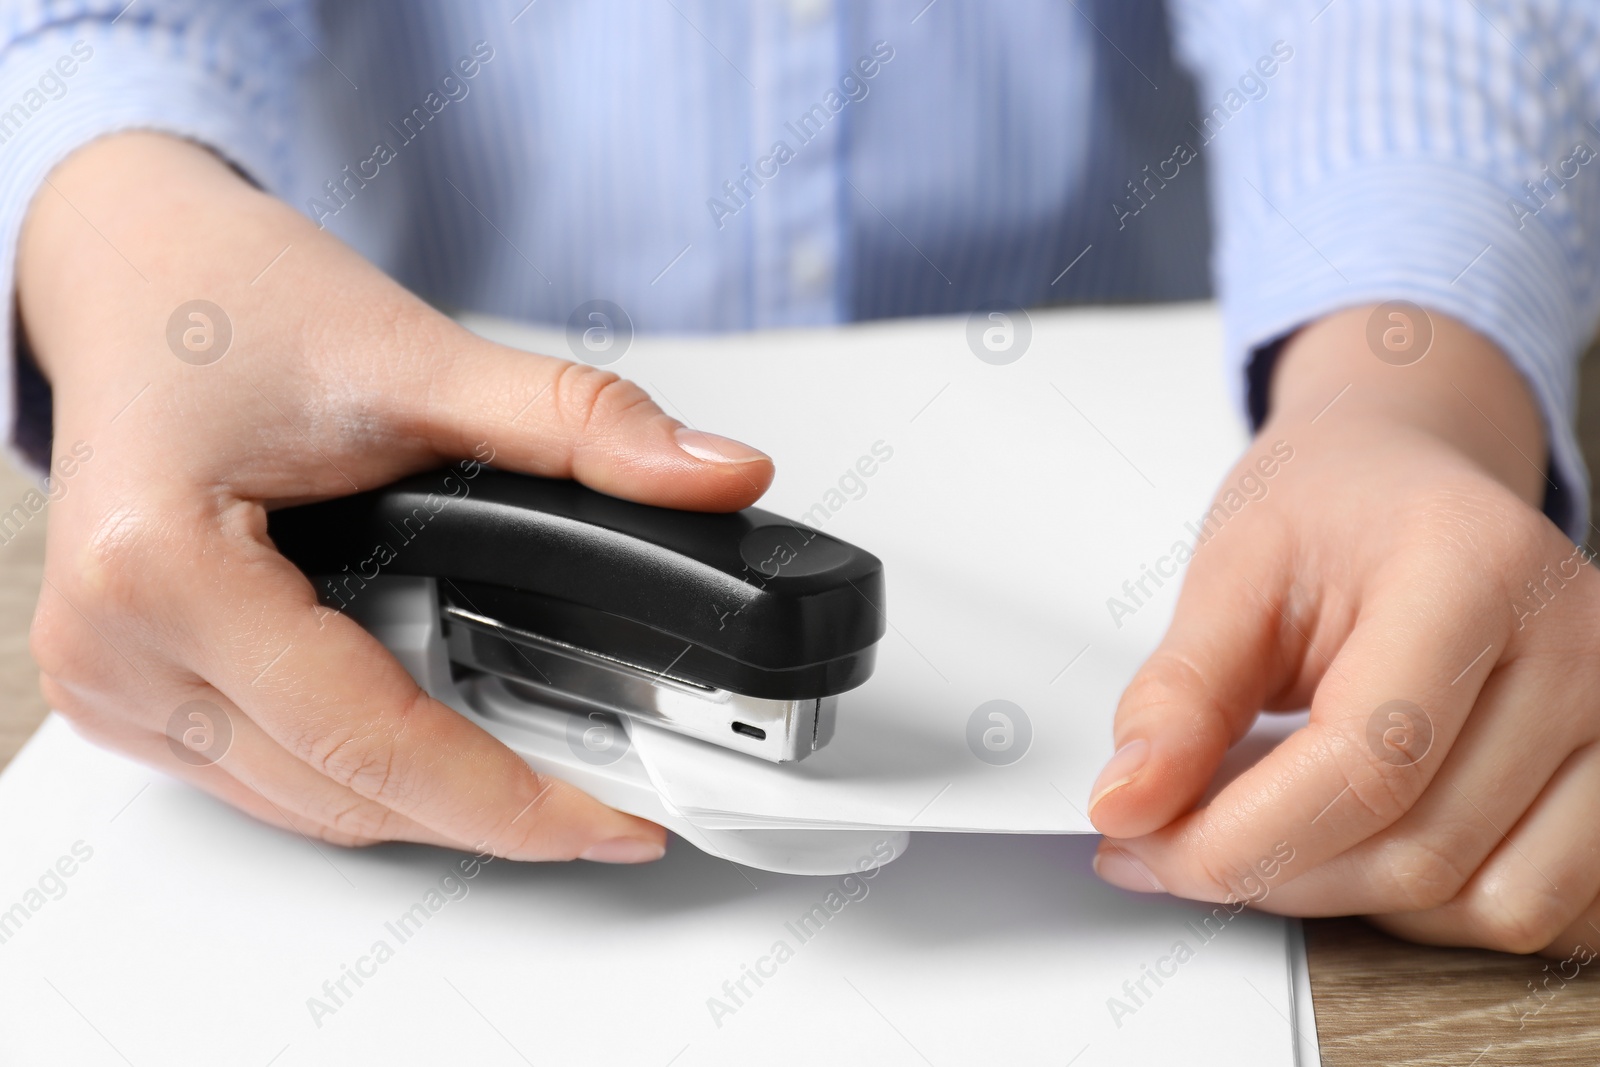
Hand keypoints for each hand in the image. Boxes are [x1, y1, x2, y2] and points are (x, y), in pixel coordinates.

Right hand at [18, 132, 773, 862]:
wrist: (129, 270)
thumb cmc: (228, 299)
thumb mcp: (416, 354)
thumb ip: (579, 423)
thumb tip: (713, 476)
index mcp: (163, 570)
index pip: (371, 742)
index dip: (511, 801)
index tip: (613, 823)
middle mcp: (114, 650)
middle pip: (345, 795)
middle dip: (491, 812)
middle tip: (613, 806)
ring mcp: (109, 683)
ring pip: (309, 807)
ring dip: (434, 805)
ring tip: (551, 779)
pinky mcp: (126, 690)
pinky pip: (274, 780)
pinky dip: (371, 775)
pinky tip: (452, 747)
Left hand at [1088, 304, 1599, 956]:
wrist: (1409, 482)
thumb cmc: (1329, 511)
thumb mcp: (1230, 571)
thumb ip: (1179, 694)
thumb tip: (1128, 807)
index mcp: (1474, 567)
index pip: (1370, 763)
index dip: (1242, 837)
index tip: (1146, 846)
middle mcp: (1581, 646)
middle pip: (1422, 852)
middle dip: (1273, 872)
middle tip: (1180, 839)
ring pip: (1487, 905)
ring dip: (1355, 898)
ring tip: (1282, 822)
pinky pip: (1544, 911)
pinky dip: (1436, 909)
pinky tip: (1363, 841)